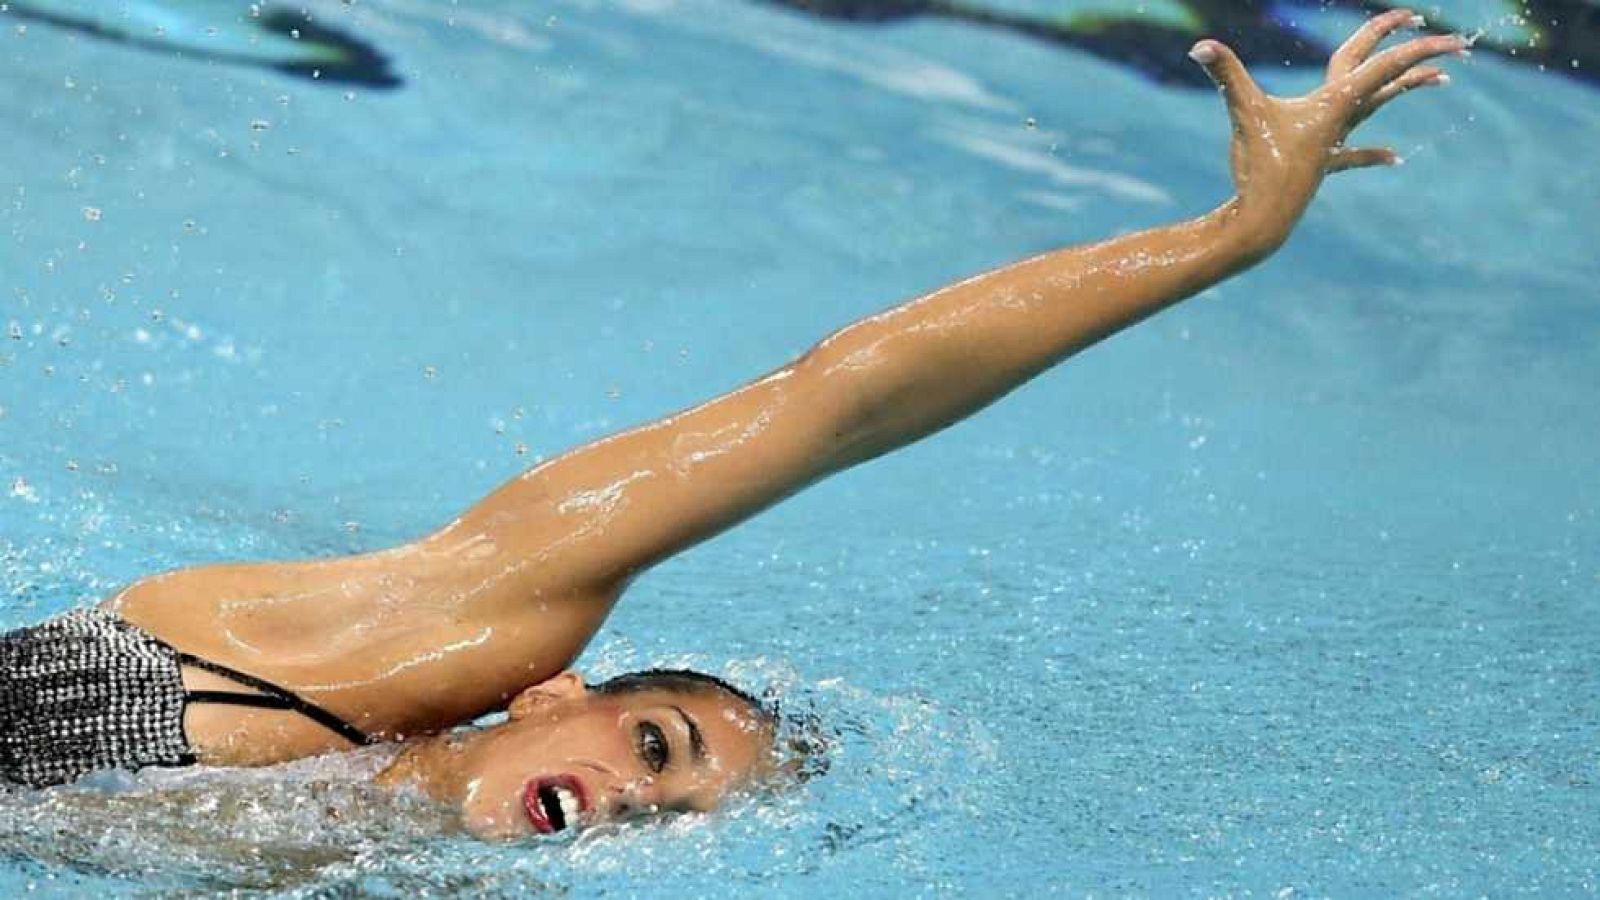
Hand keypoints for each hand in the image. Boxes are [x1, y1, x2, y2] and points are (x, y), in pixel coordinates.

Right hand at [1190, 9, 1466, 252]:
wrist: (1264, 221)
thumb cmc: (1259, 168)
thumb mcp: (1242, 113)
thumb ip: (1225, 74)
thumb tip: (1199, 46)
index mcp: (1333, 101)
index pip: (1377, 60)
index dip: (1398, 35)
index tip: (1424, 20)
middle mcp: (1342, 116)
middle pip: (1386, 75)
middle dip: (1416, 54)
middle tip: (1453, 40)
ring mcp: (1335, 140)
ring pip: (1378, 105)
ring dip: (1406, 88)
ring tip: (1442, 80)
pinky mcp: (1322, 163)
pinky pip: (1354, 154)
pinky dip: (1373, 153)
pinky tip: (1395, 158)